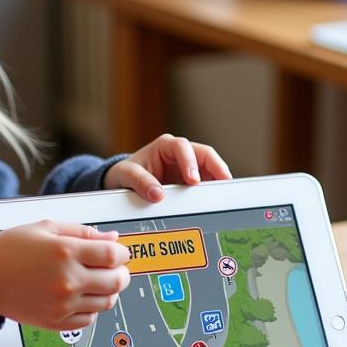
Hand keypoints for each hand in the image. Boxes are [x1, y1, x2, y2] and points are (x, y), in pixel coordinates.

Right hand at [0, 220, 130, 328]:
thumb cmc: (9, 249)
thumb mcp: (46, 227)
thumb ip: (82, 232)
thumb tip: (111, 238)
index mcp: (65, 252)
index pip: (113, 256)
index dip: (122, 253)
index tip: (120, 252)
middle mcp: (67, 280)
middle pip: (116, 281)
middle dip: (122, 273)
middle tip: (116, 269)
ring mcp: (62, 304)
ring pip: (106, 302)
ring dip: (109, 291)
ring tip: (98, 282)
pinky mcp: (55, 321)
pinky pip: (89, 320)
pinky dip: (92, 309)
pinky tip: (82, 297)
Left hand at [104, 134, 231, 202]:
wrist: (123, 183)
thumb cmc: (126, 173)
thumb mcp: (127, 174)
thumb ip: (140, 182)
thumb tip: (157, 194)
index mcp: (165, 146)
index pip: (183, 147)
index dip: (190, 162)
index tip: (193, 179)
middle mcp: (179, 154)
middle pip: (205, 156)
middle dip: (215, 169)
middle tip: (222, 184)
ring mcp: (188, 168)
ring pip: (209, 170)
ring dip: (216, 180)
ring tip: (222, 194)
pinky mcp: (190, 182)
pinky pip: (205, 184)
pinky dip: (210, 191)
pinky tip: (215, 200)